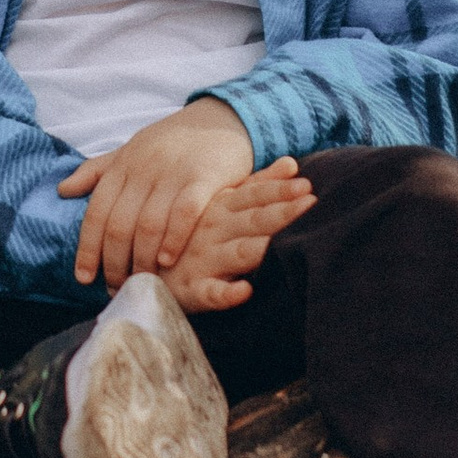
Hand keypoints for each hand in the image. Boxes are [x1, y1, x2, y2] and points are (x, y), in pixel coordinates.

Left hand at [59, 97, 257, 290]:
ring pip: (149, 224)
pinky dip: (173, 239)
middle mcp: (144, 169)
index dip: (87, 248)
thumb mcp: (130, 149)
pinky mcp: (205, 177)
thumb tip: (62, 190)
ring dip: (142, 259)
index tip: (83, 277)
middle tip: (116, 287)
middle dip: (114, 263)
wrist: (219, 118)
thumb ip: (97, 170)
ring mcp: (174, 173)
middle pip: (120, 225)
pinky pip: (185, 213)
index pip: (96, 212)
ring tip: (141, 282)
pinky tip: (167, 260)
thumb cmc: (171, 141)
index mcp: (123, 166)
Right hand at [159, 159, 316, 311]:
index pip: (255, 194)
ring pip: (237, 253)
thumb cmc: (197, 231)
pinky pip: (211, 293)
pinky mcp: (193, 289)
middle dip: (281, 213)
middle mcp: (215, 229)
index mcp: (223, 205)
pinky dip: (226, 294)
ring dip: (260, 248)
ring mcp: (204, 259)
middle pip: (253, 220)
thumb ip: (258, 185)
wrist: (147, 265)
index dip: (280, 190)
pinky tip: (244, 291)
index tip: (307, 185)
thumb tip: (292, 163)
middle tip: (310, 204)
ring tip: (282, 244)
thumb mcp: (224, 202)